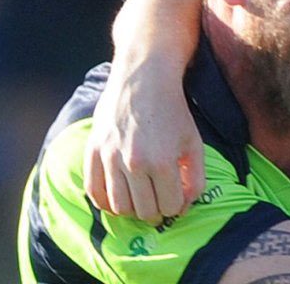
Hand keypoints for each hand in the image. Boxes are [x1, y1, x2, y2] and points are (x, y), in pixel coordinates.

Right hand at [83, 59, 204, 223]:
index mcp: (162, 161)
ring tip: (141, 198)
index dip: (176, 207)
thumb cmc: (173, 112)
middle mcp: (134, 162)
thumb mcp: (195, 144)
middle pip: (144, 211)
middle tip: (159, 200)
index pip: (169, 207)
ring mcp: (110, 157)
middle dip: (156, 211)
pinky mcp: (93, 151)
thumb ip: (196, 179)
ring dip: (132, 209)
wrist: (144, 79)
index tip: (176, 197)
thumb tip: (185, 206)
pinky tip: (118, 196)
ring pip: (118, 207)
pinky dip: (105, 202)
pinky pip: (93, 192)